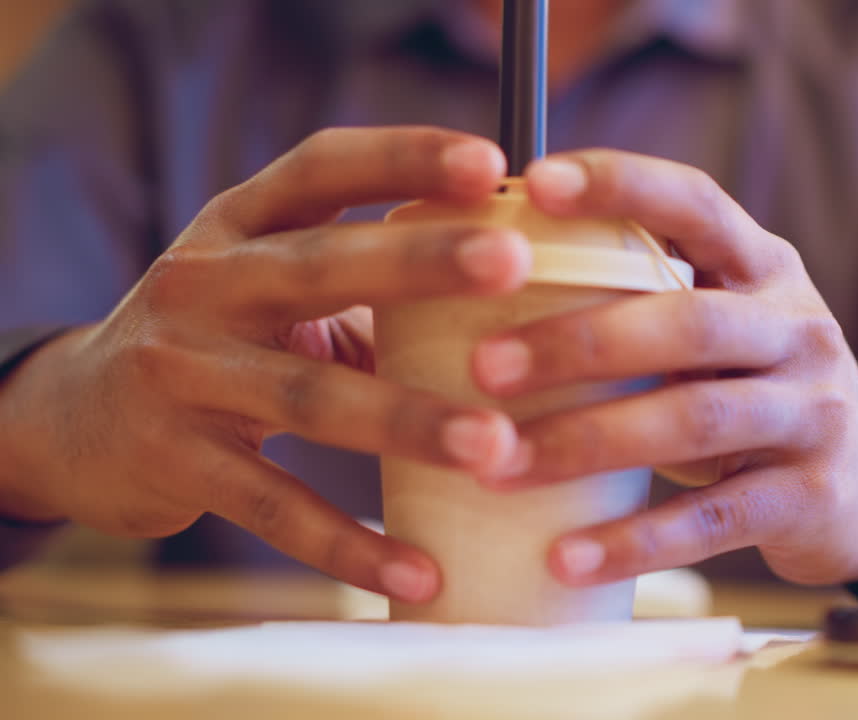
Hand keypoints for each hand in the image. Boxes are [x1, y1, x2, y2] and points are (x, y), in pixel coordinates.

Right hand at [0, 127, 531, 601]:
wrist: (70, 421)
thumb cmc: (214, 341)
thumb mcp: (265, 289)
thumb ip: (364, 288)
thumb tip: (507, 301)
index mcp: (236, 227)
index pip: (321, 169)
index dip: (402, 157)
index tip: (490, 162)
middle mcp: (201, 284)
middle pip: (318, 265)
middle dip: (419, 262)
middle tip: (513, 263)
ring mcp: (180, 372)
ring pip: (307, 395)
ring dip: (407, 421)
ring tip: (494, 444)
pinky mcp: (174, 462)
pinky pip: (274, 508)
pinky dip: (348, 543)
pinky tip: (418, 569)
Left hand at [470, 150, 857, 586]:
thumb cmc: (754, 387)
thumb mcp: (723, 325)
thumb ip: (647, 295)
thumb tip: (490, 274)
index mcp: (765, 268)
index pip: (697, 205)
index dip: (621, 185)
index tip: (534, 183)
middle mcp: (798, 329)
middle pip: (690, 321)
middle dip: (580, 343)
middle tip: (486, 368)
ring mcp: (813, 413)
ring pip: (696, 419)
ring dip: (589, 441)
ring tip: (502, 466)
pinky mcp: (810, 497)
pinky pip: (715, 520)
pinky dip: (637, 540)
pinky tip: (568, 556)